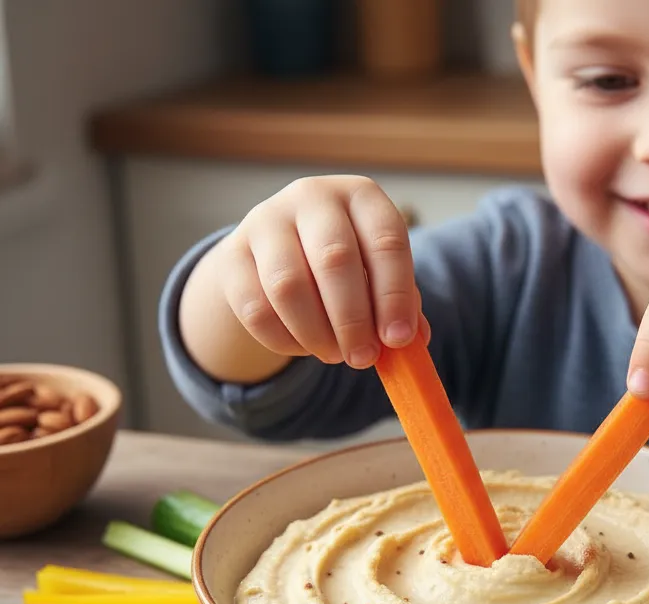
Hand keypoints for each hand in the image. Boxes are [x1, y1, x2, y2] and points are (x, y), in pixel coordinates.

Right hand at [213, 175, 428, 368]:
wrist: (279, 253)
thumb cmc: (348, 266)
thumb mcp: (379, 274)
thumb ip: (401, 306)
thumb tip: (414, 342)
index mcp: (361, 196)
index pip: (386, 240)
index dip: (395, 295)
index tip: (398, 339)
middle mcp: (312, 197)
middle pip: (335, 260)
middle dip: (353, 320)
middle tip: (363, 358)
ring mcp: (265, 220)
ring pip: (288, 285)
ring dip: (316, 333)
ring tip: (334, 355)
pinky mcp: (232, 254)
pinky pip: (255, 308)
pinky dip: (283, 340)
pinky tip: (304, 348)